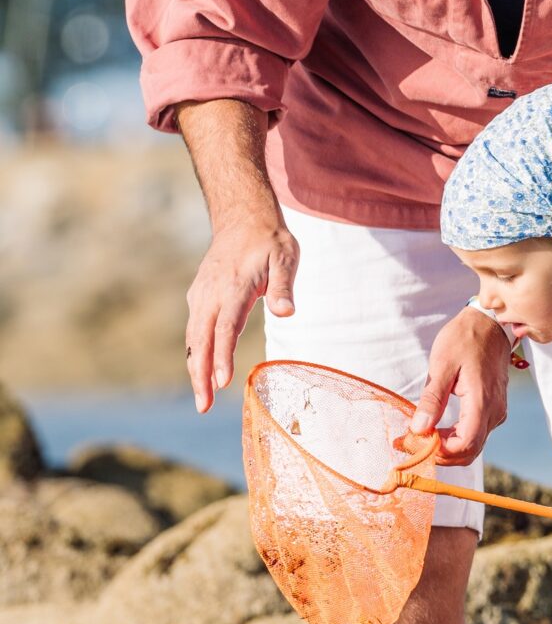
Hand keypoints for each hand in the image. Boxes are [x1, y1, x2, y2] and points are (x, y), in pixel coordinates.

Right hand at [185, 211, 298, 412]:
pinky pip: (194, 329)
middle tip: (204, 406)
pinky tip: (200, 372)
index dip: (222, 356)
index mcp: (234, 287)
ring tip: (202, 399)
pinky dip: (195, 352)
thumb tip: (286, 313)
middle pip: (201, 339)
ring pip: (194, 337)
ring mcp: (201, 295)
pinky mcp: (199, 296)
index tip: (222, 382)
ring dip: (195, 368)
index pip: (226, 327)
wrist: (242, 217)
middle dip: (201, 374)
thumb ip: (284, 286)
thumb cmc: (269, 240)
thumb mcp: (286, 257)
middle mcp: (211, 293)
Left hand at [409, 308, 510, 461]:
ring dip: (447, 448)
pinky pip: (475, 433)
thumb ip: (432, 399)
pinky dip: (455, 438)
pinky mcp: (493, 408)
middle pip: (470, 451)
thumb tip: (419, 429)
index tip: (416, 441)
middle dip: (441, 454)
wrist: (489, 323)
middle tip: (412, 443)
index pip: (466, 444)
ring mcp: (496, 411)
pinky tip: (436, 429)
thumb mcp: (442, 365)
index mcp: (482, 401)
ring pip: (473, 445)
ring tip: (419, 436)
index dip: (441, 451)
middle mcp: (494, 411)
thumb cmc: (464, 339)